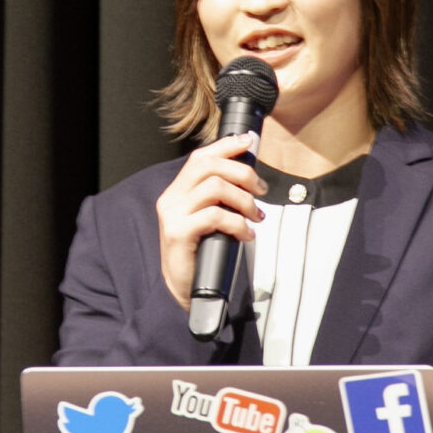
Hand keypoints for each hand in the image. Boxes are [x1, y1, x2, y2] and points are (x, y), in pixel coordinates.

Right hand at [155, 132, 267, 307]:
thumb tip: (249, 178)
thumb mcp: (209, 218)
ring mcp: (172, 215)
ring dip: (244, 200)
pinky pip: (214, 216)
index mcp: (178, 191)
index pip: (200, 157)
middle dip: (242, 173)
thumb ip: (220, 198)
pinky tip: (245, 235)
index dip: (226, 146)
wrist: (182, 289)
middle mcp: (171, 198)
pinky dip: (237, 223)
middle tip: (261, 190)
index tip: (248, 143)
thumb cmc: (200, 253)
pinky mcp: (178, 233)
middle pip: (208, 166)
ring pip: (214, 187)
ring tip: (256, 216)